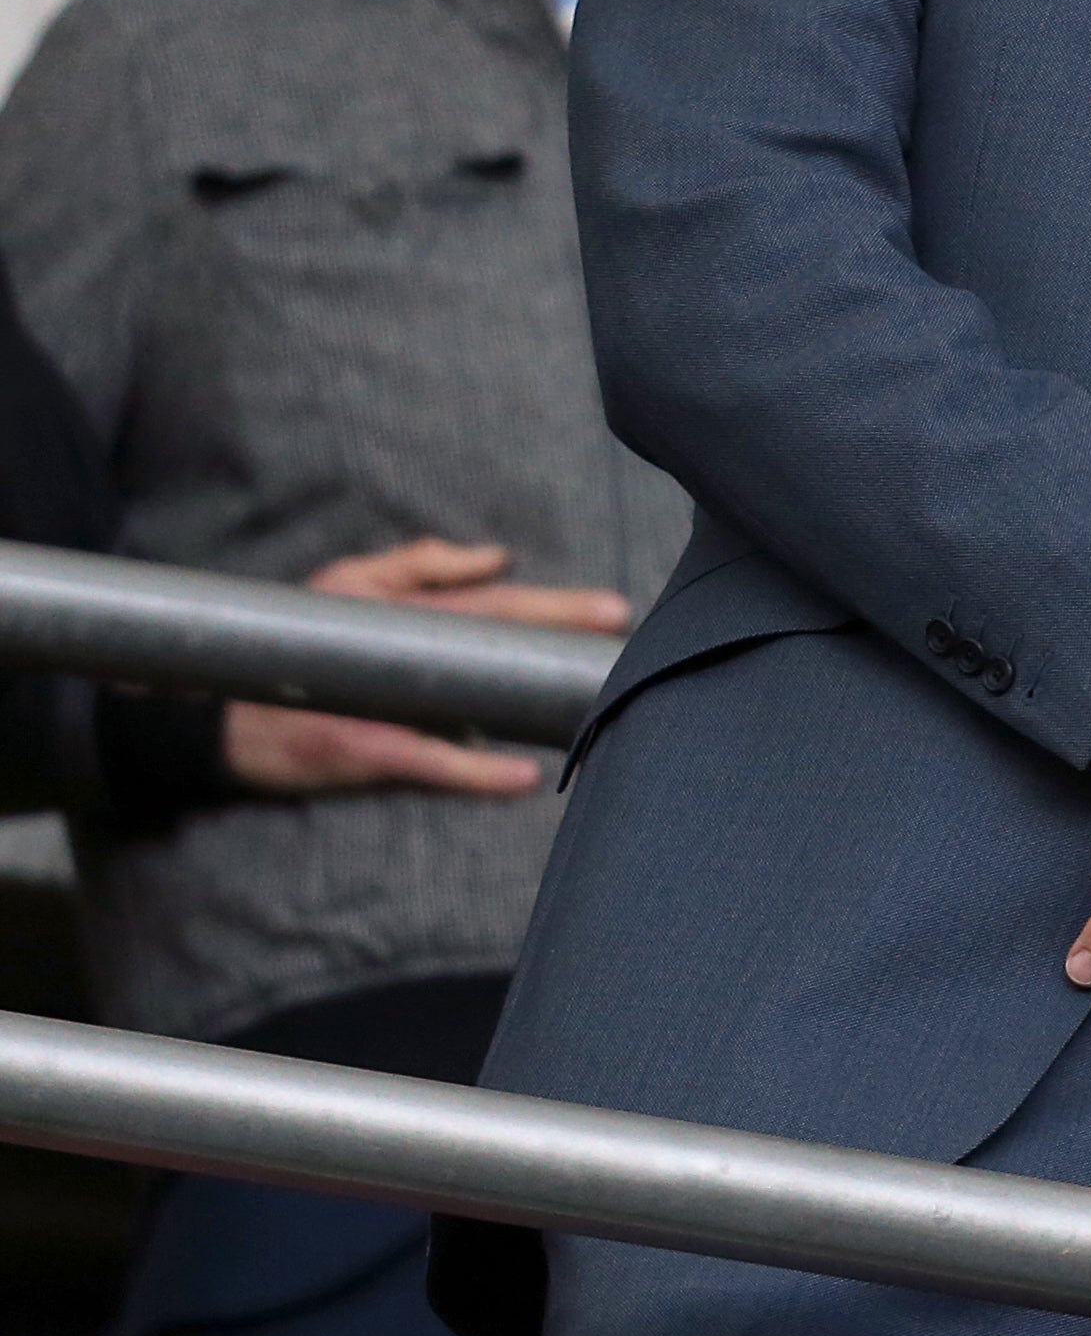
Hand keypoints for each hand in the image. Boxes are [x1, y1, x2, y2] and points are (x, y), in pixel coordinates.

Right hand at [218, 540, 632, 798]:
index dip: (554, 605)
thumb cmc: (304, 647)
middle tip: (616, 628)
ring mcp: (386, 706)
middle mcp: (401, 655)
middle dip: (555, 632)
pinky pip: (432, 764)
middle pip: (494, 639)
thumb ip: (423, 565)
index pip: (494, 604)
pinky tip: (522, 777)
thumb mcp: (347, 585)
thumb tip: (497, 557)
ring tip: (591, 699)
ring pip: (476, 703)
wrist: (228, 722)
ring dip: (532, 704)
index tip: (613, 609)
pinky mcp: (365, 752)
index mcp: (406, 613)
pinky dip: (477, 773)